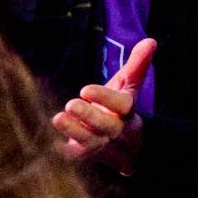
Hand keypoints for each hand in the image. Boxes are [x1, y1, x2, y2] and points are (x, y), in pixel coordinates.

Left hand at [53, 37, 155, 167]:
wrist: (122, 144)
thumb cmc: (119, 106)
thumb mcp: (128, 84)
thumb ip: (138, 63)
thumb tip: (151, 41)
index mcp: (127, 110)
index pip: (122, 105)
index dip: (106, 97)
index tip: (85, 89)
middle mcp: (115, 129)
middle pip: (107, 126)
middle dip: (90, 116)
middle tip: (71, 104)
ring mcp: (100, 145)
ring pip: (90, 141)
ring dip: (74, 131)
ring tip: (58, 118)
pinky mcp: (83, 156)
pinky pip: (72, 156)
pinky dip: (60, 150)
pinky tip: (47, 142)